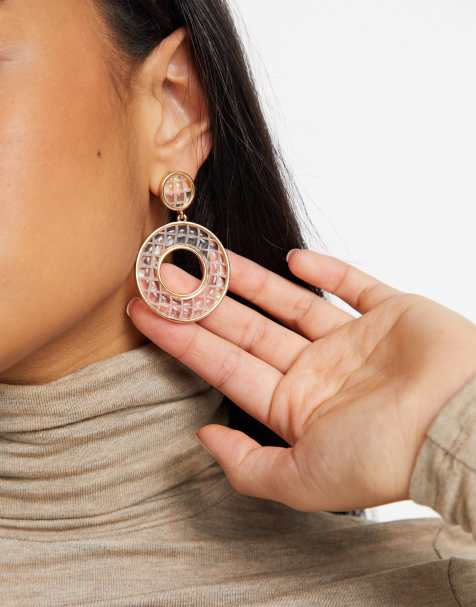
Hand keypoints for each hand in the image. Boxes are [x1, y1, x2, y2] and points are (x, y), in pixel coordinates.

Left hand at [126, 248, 475, 511]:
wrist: (459, 430)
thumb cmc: (384, 458)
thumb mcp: (302, 480)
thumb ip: (248, 467)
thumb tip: (203, 440)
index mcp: (296, 407)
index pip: (225, 365)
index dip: (182, 339)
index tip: (144, 313)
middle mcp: (319, 372)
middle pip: (247, 328)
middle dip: (203, 302)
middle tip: (162, 273)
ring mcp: (354, 340)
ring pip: (289, 302)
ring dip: (249, 279)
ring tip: (208, 255)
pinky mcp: (390, 313)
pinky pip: (352, 285)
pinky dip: (324, 269)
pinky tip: (289, 258)